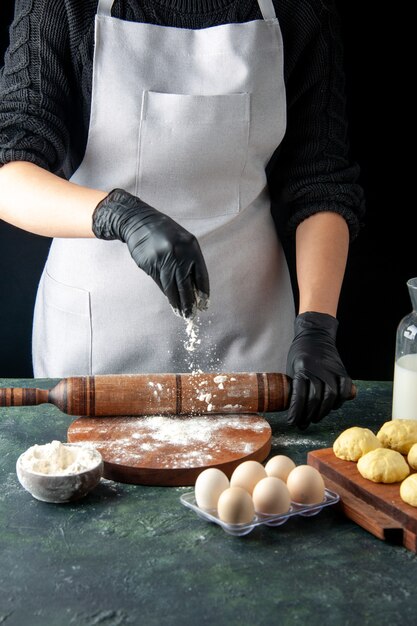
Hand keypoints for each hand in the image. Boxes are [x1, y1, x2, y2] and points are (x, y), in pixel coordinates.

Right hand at [92, 188, 208, 317]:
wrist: (140, 222)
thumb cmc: (165, 233)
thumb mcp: (183, 242)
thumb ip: (190, 261)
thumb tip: (195, 288)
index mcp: (191, 247)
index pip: (201, 275)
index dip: (203, 292)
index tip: (203, 304)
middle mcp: (179, 254)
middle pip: (185, 285)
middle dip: (188, 302)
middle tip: (191, 315)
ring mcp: (163, 259)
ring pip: (171, 287)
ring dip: (176, 302)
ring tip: (180, 312)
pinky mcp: (150, 265)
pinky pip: (160, 283)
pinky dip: (166, 293)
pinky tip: (170, 300)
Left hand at [286, 311, 351, 429]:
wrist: (316, 334)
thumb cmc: (300, 353)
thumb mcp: (291, 367)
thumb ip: (294, 386)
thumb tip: (295, 410)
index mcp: (302, 368)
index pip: (299, 396)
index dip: (296, 412)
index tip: (292, 421)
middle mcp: (317, 369)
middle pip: (315, 399)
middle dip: (308, 416)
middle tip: (303, 424)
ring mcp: (332, 370)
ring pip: (330, 397)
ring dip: (323, 412)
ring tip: (315, 418)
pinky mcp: (342, 371)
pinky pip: (345, 390)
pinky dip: (340, 401)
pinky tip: (333, 406)